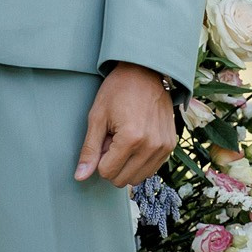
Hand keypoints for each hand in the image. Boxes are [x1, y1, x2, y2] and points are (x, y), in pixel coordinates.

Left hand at [75, 62, 174, 187]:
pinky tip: (137, 141)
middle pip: (122, 179)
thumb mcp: (97, 116)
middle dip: (112, 164)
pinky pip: (151, 169)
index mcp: (131, 138)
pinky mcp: (171, 146)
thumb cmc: (118, 90)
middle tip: (113, 139)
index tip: (103, 139)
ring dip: (127, 164)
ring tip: (125, 139)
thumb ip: (89, 149)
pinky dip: (140, 162)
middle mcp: (152, 146)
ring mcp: (164, 147)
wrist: (145, 72)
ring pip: (137, 178)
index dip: (99, 159)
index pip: (107, 172)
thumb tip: (80, 177)